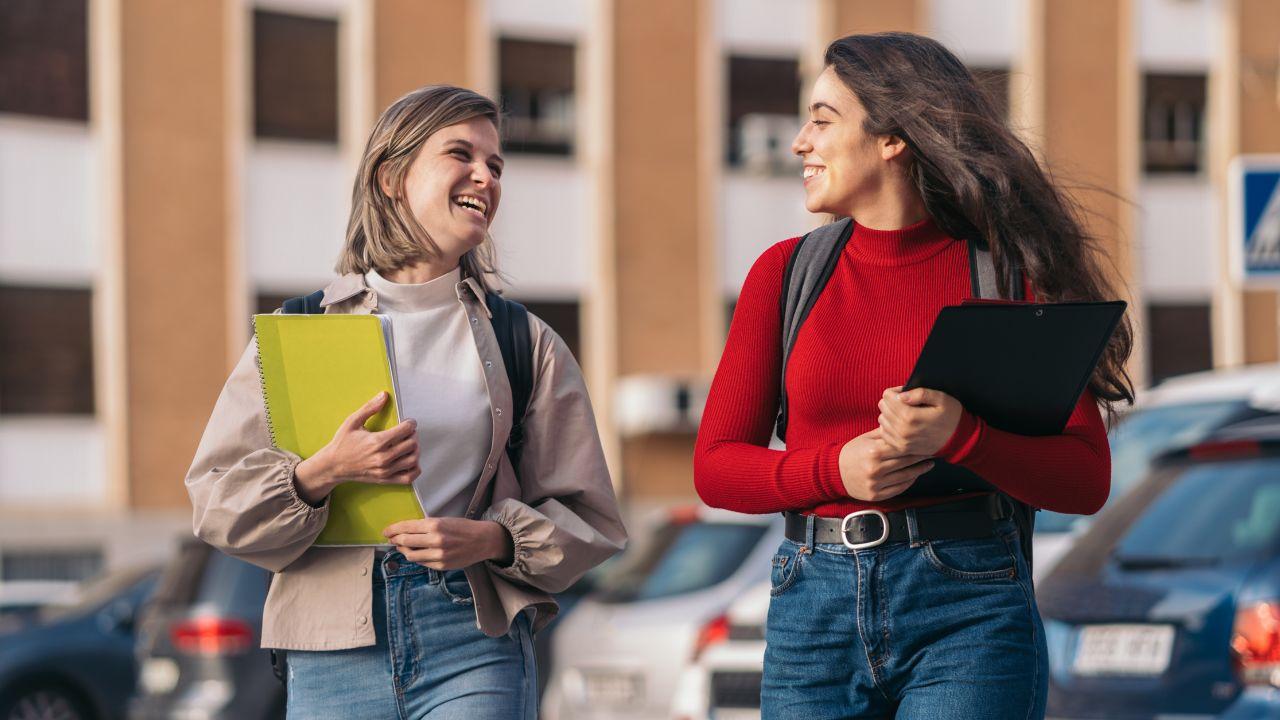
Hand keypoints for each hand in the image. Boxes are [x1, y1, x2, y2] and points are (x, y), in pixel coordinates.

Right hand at [293, 392, 419, 504]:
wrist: (333, 466)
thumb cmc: (342, 443)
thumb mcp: (352, 421)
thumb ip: (369, 408)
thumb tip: (384, 395)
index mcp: (376, 441)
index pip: (406, 430)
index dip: (411, 423)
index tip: (409, 422)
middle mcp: (383, 457)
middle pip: (412, 444)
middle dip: (413, 435)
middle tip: (408, 432)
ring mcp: (385, 470)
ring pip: (413, 460)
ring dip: (415, 450)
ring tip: (409, 444)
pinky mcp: (385, 480)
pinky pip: (409, 478)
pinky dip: (414, 469)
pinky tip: (409, 460)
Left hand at [382, 518, 514, 569]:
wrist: (483, 540)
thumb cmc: (463, 528)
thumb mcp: (444, 520)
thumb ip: (426, 525)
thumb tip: (406, 530)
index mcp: (435, 525)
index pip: (407, 527)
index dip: (393, 529)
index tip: (386, 531)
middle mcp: (436, 540)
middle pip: (405, 542)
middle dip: (394, 540)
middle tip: (390, 538)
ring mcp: (438, 555)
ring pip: (411, 555)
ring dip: (403, 550)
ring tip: (402, 546)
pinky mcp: (441, 566)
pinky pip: (422, 563)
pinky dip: (416, 557)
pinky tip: (415, 553)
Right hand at [838, 429, 934, 501]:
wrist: (833, 472)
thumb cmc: (851, 453)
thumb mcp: (866, 439)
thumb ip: (885, 434)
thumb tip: (903, 425)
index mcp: (873, 452)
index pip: (901, 447)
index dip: (916, 444)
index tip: (926, 441)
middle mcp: (875, 469)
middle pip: (906, 461)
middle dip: (921, 456)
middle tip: (933, 451)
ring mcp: (876, 484)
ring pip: (906, 476)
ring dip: (919, 470)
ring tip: (928, 463)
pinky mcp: (876, 495)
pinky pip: (899, 488)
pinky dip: (909, 481)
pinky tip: (915, 475)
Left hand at [876, 386, 962, 456]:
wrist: (959, 440)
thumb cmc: (951, 416)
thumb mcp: (941, 399)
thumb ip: (920, 393)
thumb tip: (901, 395)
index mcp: (910, 416)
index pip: (887, 396)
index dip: (896, 391)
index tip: (907, 394)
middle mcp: (902, 430)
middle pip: (883, 406)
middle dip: (893, 401)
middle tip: (907, 403)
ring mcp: (901, 441)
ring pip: (882, 419)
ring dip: (890, 414)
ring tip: (906, 414)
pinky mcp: (901, 448)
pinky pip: (884, 433)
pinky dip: (890, 427)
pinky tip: (902, 424)